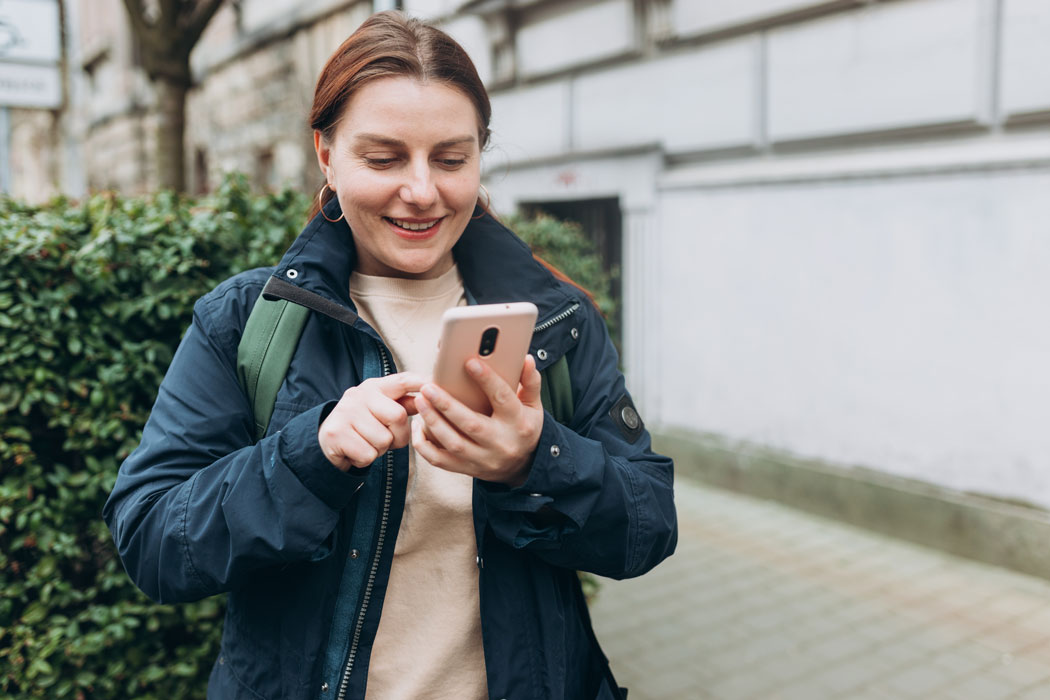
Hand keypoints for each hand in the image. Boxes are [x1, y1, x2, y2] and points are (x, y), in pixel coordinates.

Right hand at [318, 373, 424, 470]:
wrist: (327, 442)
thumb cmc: (362, 427)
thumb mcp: (381, 411)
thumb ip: (402, 404)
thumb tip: (428, 393)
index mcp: (374, 387)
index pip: (402, 381)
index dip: (420, 382)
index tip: (434, 384)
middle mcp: (359, 395)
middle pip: (397, 416)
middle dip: (398, 435)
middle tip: (385, 439)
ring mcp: (346, 413)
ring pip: (383, 440)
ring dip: (380, 450)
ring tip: (367, 443)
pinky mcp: (336, 433)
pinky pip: (368, 454)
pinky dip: (366, 460)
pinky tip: (356, 451)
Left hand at [412, 354, 543, 486]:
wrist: (524, 465)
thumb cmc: (524, 428)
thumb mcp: (533, 405)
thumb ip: (530, 381)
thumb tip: (526, 359)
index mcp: (518, 422)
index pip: (502, 398)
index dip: (486, 379)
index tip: (469, 363)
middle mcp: (500, 442)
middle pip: (471, 424)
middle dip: (446, 405)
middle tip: (429, 387)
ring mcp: (483, 458)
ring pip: (453, 443)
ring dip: (433, 422)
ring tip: (420, 402)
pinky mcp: (467, 468)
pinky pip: (440, 460)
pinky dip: (424, 445)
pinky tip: (418, 426)